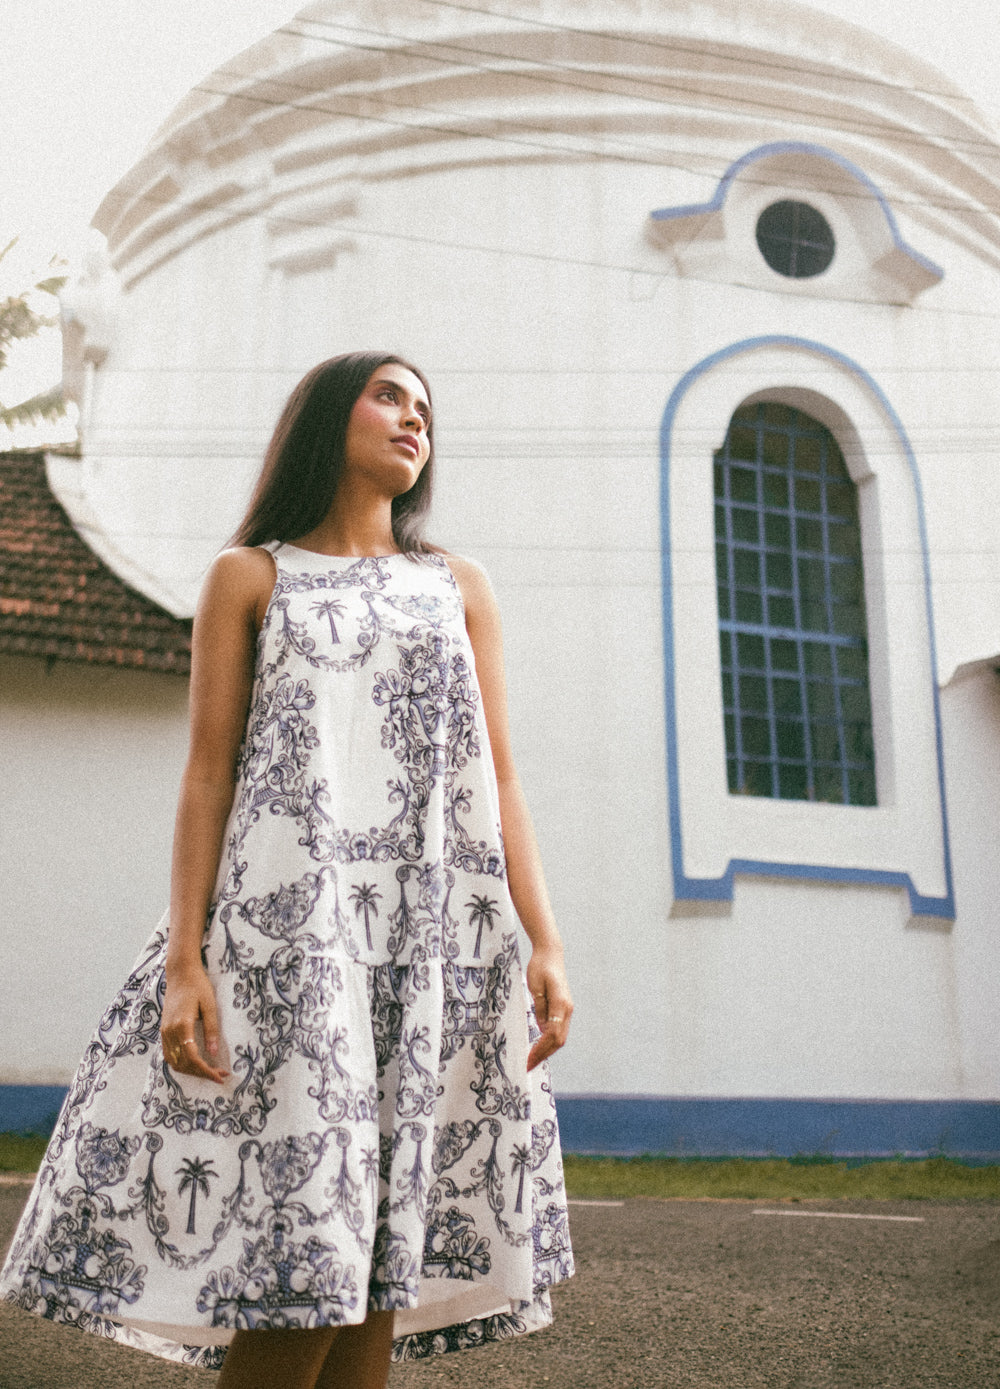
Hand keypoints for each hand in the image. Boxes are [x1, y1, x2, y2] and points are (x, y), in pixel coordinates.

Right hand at [160, 964, 227, 1084]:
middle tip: (219, 1075)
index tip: (220, 1076)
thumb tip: (214, 1053)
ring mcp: (164, 1032)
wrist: (180, 973)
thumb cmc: (198, 986)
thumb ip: (211, 1030)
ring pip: (174, 1062)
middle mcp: (170, 1031)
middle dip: (201, 1073)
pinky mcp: (163, 1030)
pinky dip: (181, 1063)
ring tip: (209, 1071)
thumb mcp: (210, 1006)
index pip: (192, 1058)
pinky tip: (195, 1063)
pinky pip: (169, 1054)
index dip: (206, 1071)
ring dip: (191, 1071)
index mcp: (182, 1025)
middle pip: (183, 1064)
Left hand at [526, 948, 572, 1071]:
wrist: (550, 954)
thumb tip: (541, 1030)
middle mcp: (568, 1010)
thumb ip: (540, 1009)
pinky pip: (557, 1029)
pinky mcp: (563, 1008)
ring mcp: (567, 1010)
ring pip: (559, 1037)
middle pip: (558, 1040)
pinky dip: (548, 1041)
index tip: (528, 1061)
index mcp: (562, 1005)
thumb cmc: (540, 968)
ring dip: (546, 1050)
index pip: (552, 1035)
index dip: (540, 1050)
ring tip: (531, 1060)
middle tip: (527, 1066)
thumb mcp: (536, 988)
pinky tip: (537, 1046)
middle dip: (543, 1055)